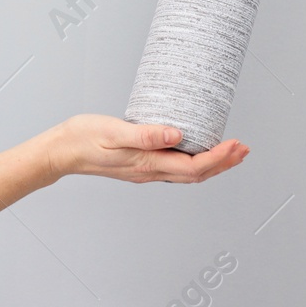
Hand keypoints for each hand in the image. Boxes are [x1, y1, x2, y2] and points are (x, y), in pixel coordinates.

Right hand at [45, 114, 249, 183]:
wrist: (61, 151)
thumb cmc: (83, 139)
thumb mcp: (113, 132)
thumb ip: (144, 135)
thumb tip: (176, 135)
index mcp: (147, 164)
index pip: (193, 167)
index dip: (219, 158)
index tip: (236, 144)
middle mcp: (150, 171)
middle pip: (196, 174)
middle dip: (224, 163)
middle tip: (244, 149)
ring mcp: (145, 170)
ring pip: (187, 173)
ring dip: (212, 164)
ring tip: (231, 152)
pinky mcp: (140, 164)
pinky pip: (175, 168)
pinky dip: (195, 161)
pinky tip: (197, 149)